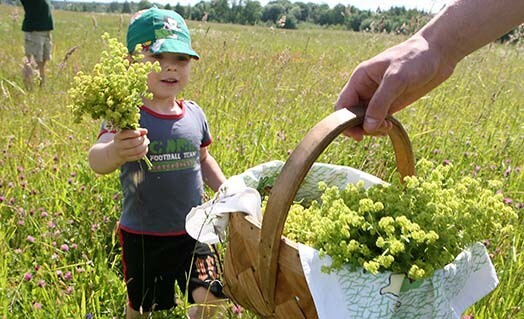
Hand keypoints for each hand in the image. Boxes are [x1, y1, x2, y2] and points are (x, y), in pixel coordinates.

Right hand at [112, 128, 148, 163]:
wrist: (116, 151)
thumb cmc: (125, 139)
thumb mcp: (128, 133)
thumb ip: (137, 130)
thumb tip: (145, 131)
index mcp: (118, 137)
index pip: (125, 134)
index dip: (134, 133)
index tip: (139, 133)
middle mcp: (119, 145)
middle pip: (132, 143)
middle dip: (141, 139)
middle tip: (145, 137)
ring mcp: (123, 153)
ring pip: (136, 150)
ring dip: (144, 145)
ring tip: (146, 142)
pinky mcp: (128, 158)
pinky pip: (138, 156)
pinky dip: (144, 152)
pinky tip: (145, 148)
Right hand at [335, 34, 455, 140]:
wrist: (438, 54)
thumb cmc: (415, 59)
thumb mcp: (396, 79)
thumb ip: (380, 103)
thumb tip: (367, 127)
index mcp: (359, 79)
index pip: (342, 105)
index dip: (344, 122)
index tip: (358, 135)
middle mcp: (365, 89)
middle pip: (351, 115)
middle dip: (361, 127)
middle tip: (379, 130)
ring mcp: (377, 97)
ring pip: (364, 120)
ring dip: (372, 128)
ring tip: (387, 128)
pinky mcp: (390, 103)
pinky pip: (378, 119)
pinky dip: (381, 127)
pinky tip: (390, 126)